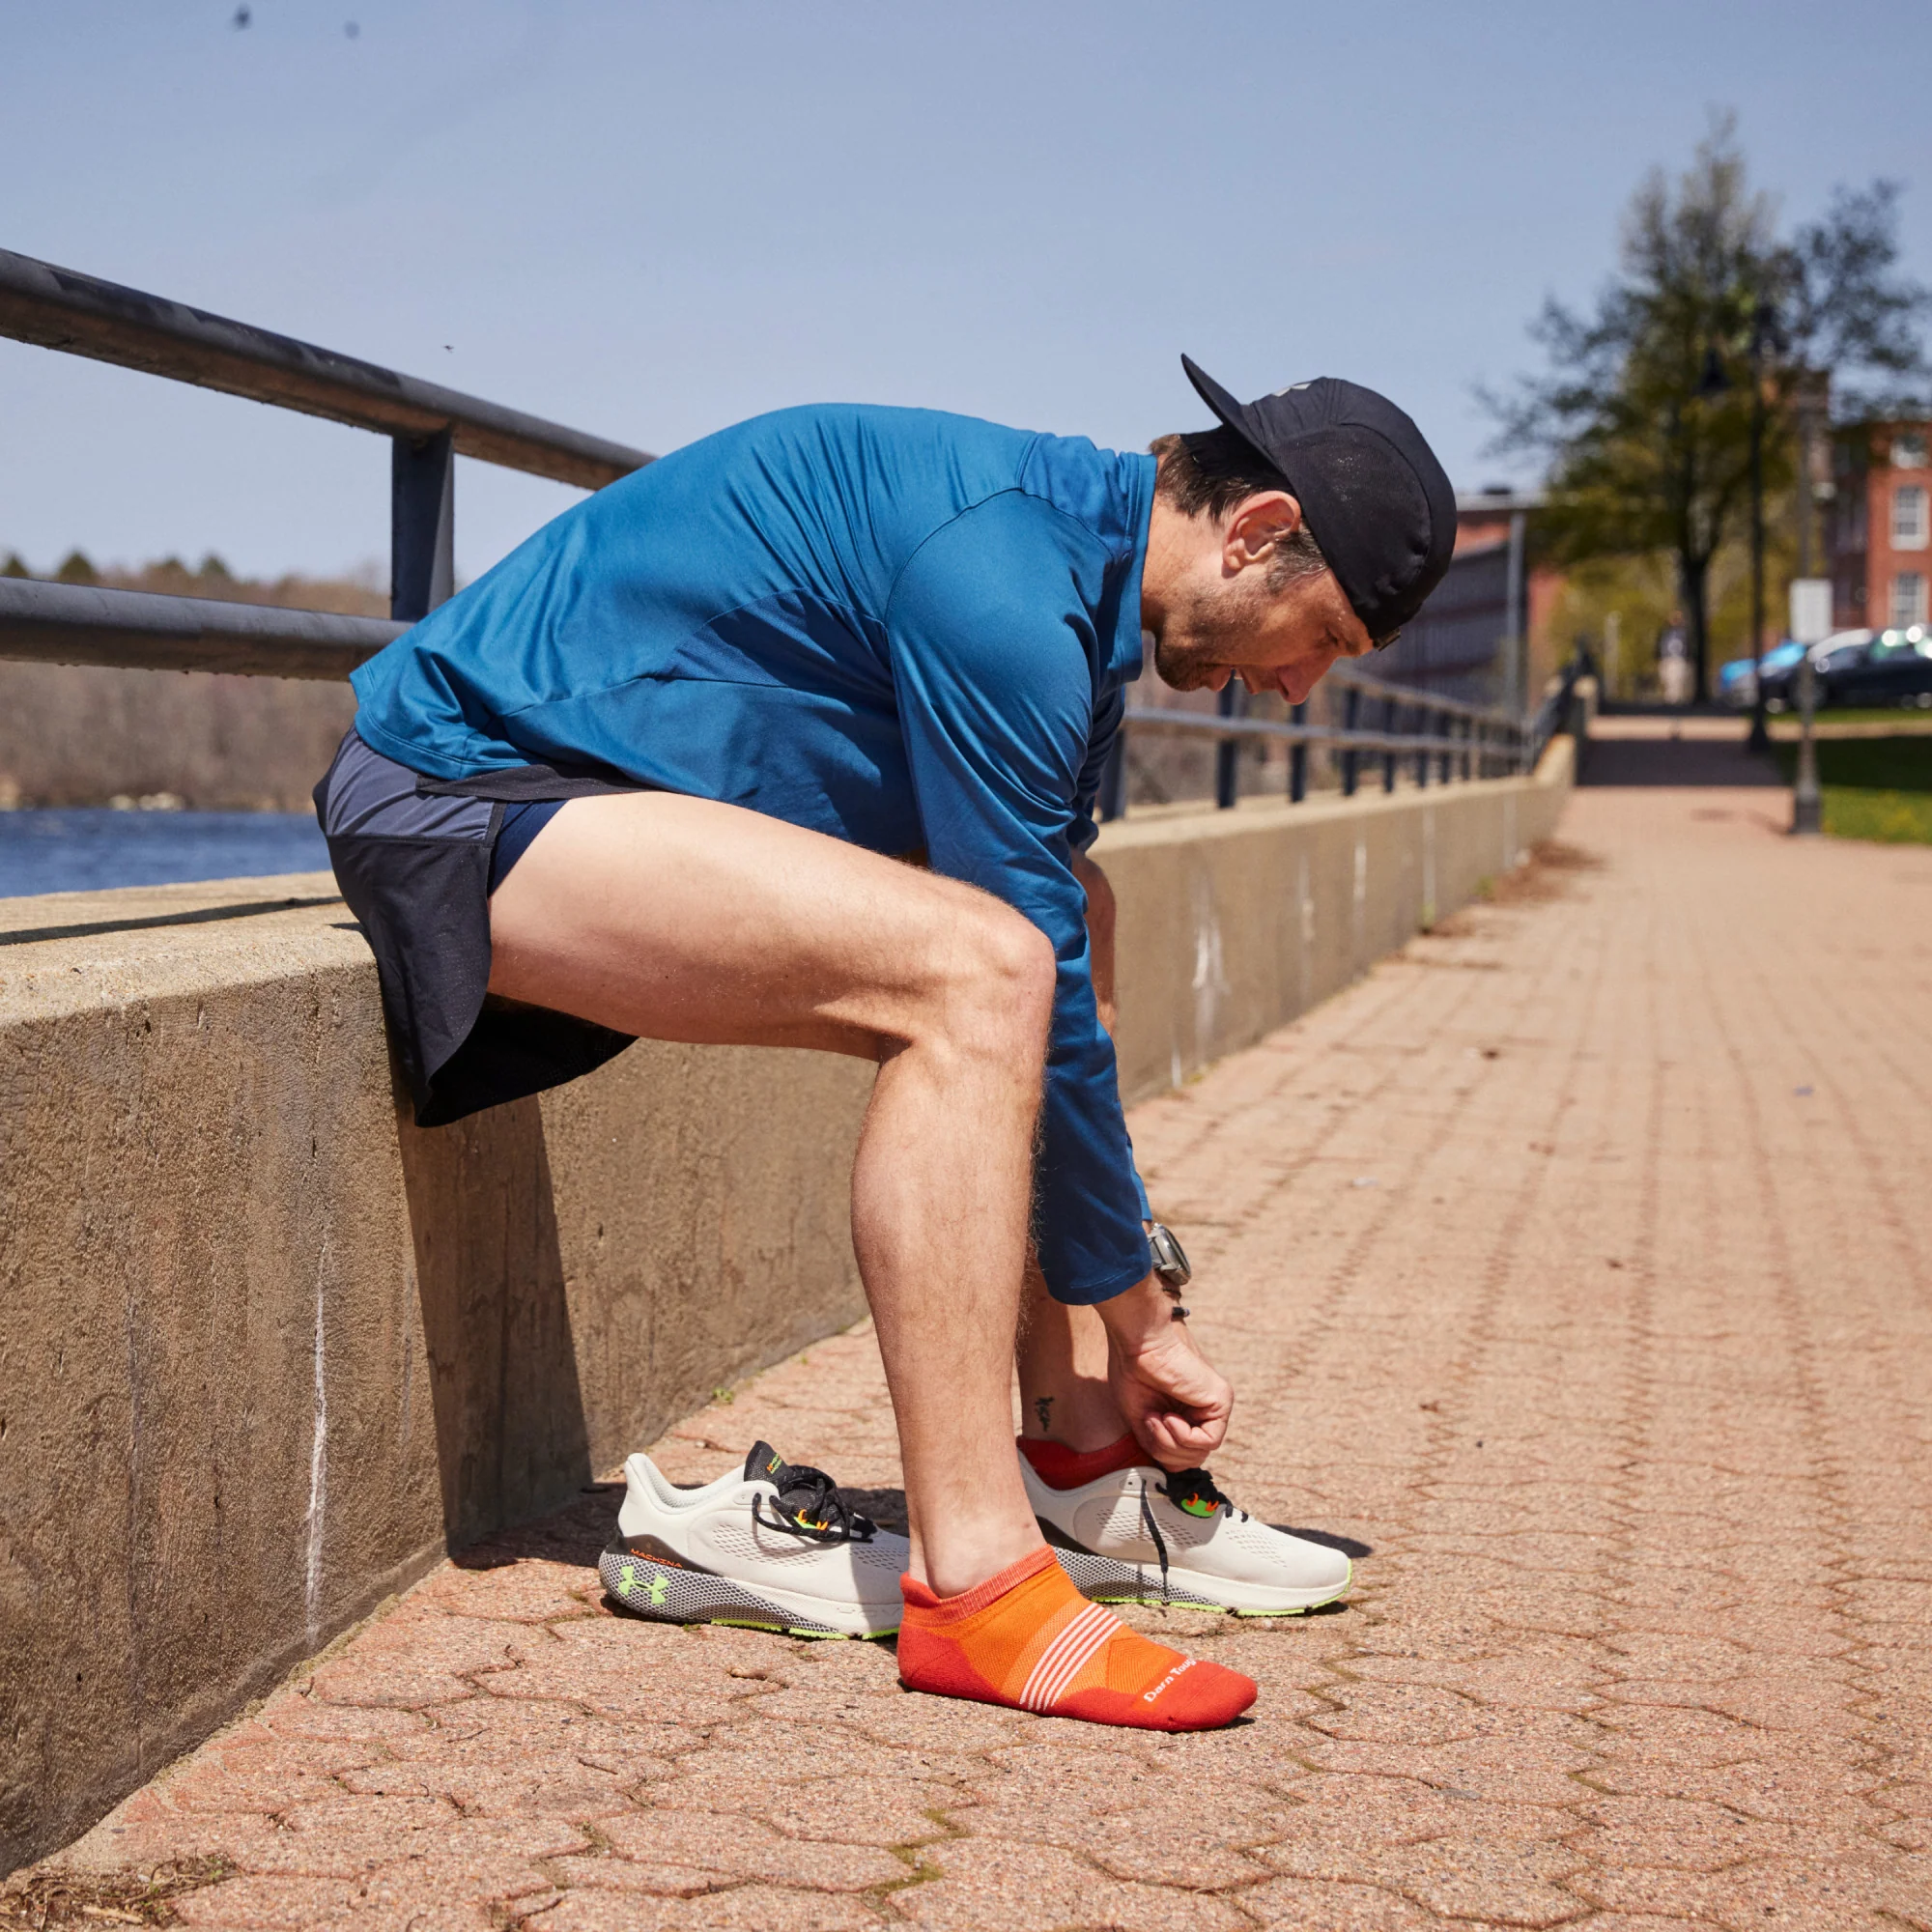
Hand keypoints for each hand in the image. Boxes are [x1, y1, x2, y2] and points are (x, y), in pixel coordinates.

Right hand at [1095, 1275, 1232, 1470]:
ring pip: (1200, 1454)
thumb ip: (1160, 1443)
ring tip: (1157, 1418)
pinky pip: (1209, 1441)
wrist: (1139, 1342)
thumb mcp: (1142, 1421)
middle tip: (1150, 1423)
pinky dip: (1184, 1437)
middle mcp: (1201, 1410)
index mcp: (1183, 1411)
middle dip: (1165, 1450)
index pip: (1183, 1453)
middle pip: (1191, 1458)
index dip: (1163, 1453)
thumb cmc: (1133, 1371)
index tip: (1146, 1430)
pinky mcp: (1222, 1400)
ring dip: (1170, 1443)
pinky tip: (1170, 1417)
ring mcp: (1214, 1405)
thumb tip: (1173, 1467)